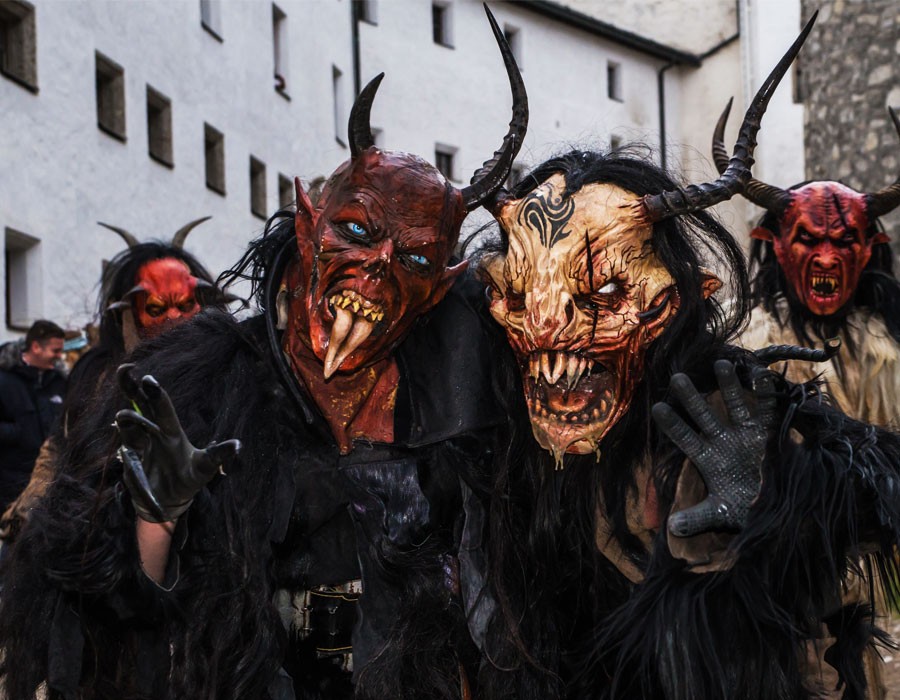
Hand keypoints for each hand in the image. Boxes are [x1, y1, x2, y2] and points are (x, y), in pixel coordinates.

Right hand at [115, 364, 239, 522]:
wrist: (170, 502)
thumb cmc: (190, 479)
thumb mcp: (205, 468)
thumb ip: (217, 456)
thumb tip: (238, 445)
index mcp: (170, 429)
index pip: (161, 406)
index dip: (155, 392)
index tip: (148, 378)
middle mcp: (152, 432)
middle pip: (137, 403)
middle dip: (130, 385)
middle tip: (125, 369)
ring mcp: (138, 445)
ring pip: (127, 426)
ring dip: (127, 422)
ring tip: (126, 418)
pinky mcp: (129, 461)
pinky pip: (125, 454)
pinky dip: (128, 455)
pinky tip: (134, 461)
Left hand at [651, 360, 776, 536]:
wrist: (779, 510)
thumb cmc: (745, 509)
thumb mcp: (720, 514)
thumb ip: (697, 518)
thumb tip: (672, 528)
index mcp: (708, 458)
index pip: (685, 438)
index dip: (673, 425)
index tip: (658, 408)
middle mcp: (724, 440)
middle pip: (703, 415)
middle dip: (691, 398)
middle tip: (676, 377)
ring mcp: (746, 434)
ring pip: (734, 405)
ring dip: (728, 386)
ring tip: (720, 363)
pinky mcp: (770, 432)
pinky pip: (767, 409)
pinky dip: (765, 392)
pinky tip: (759, 374)